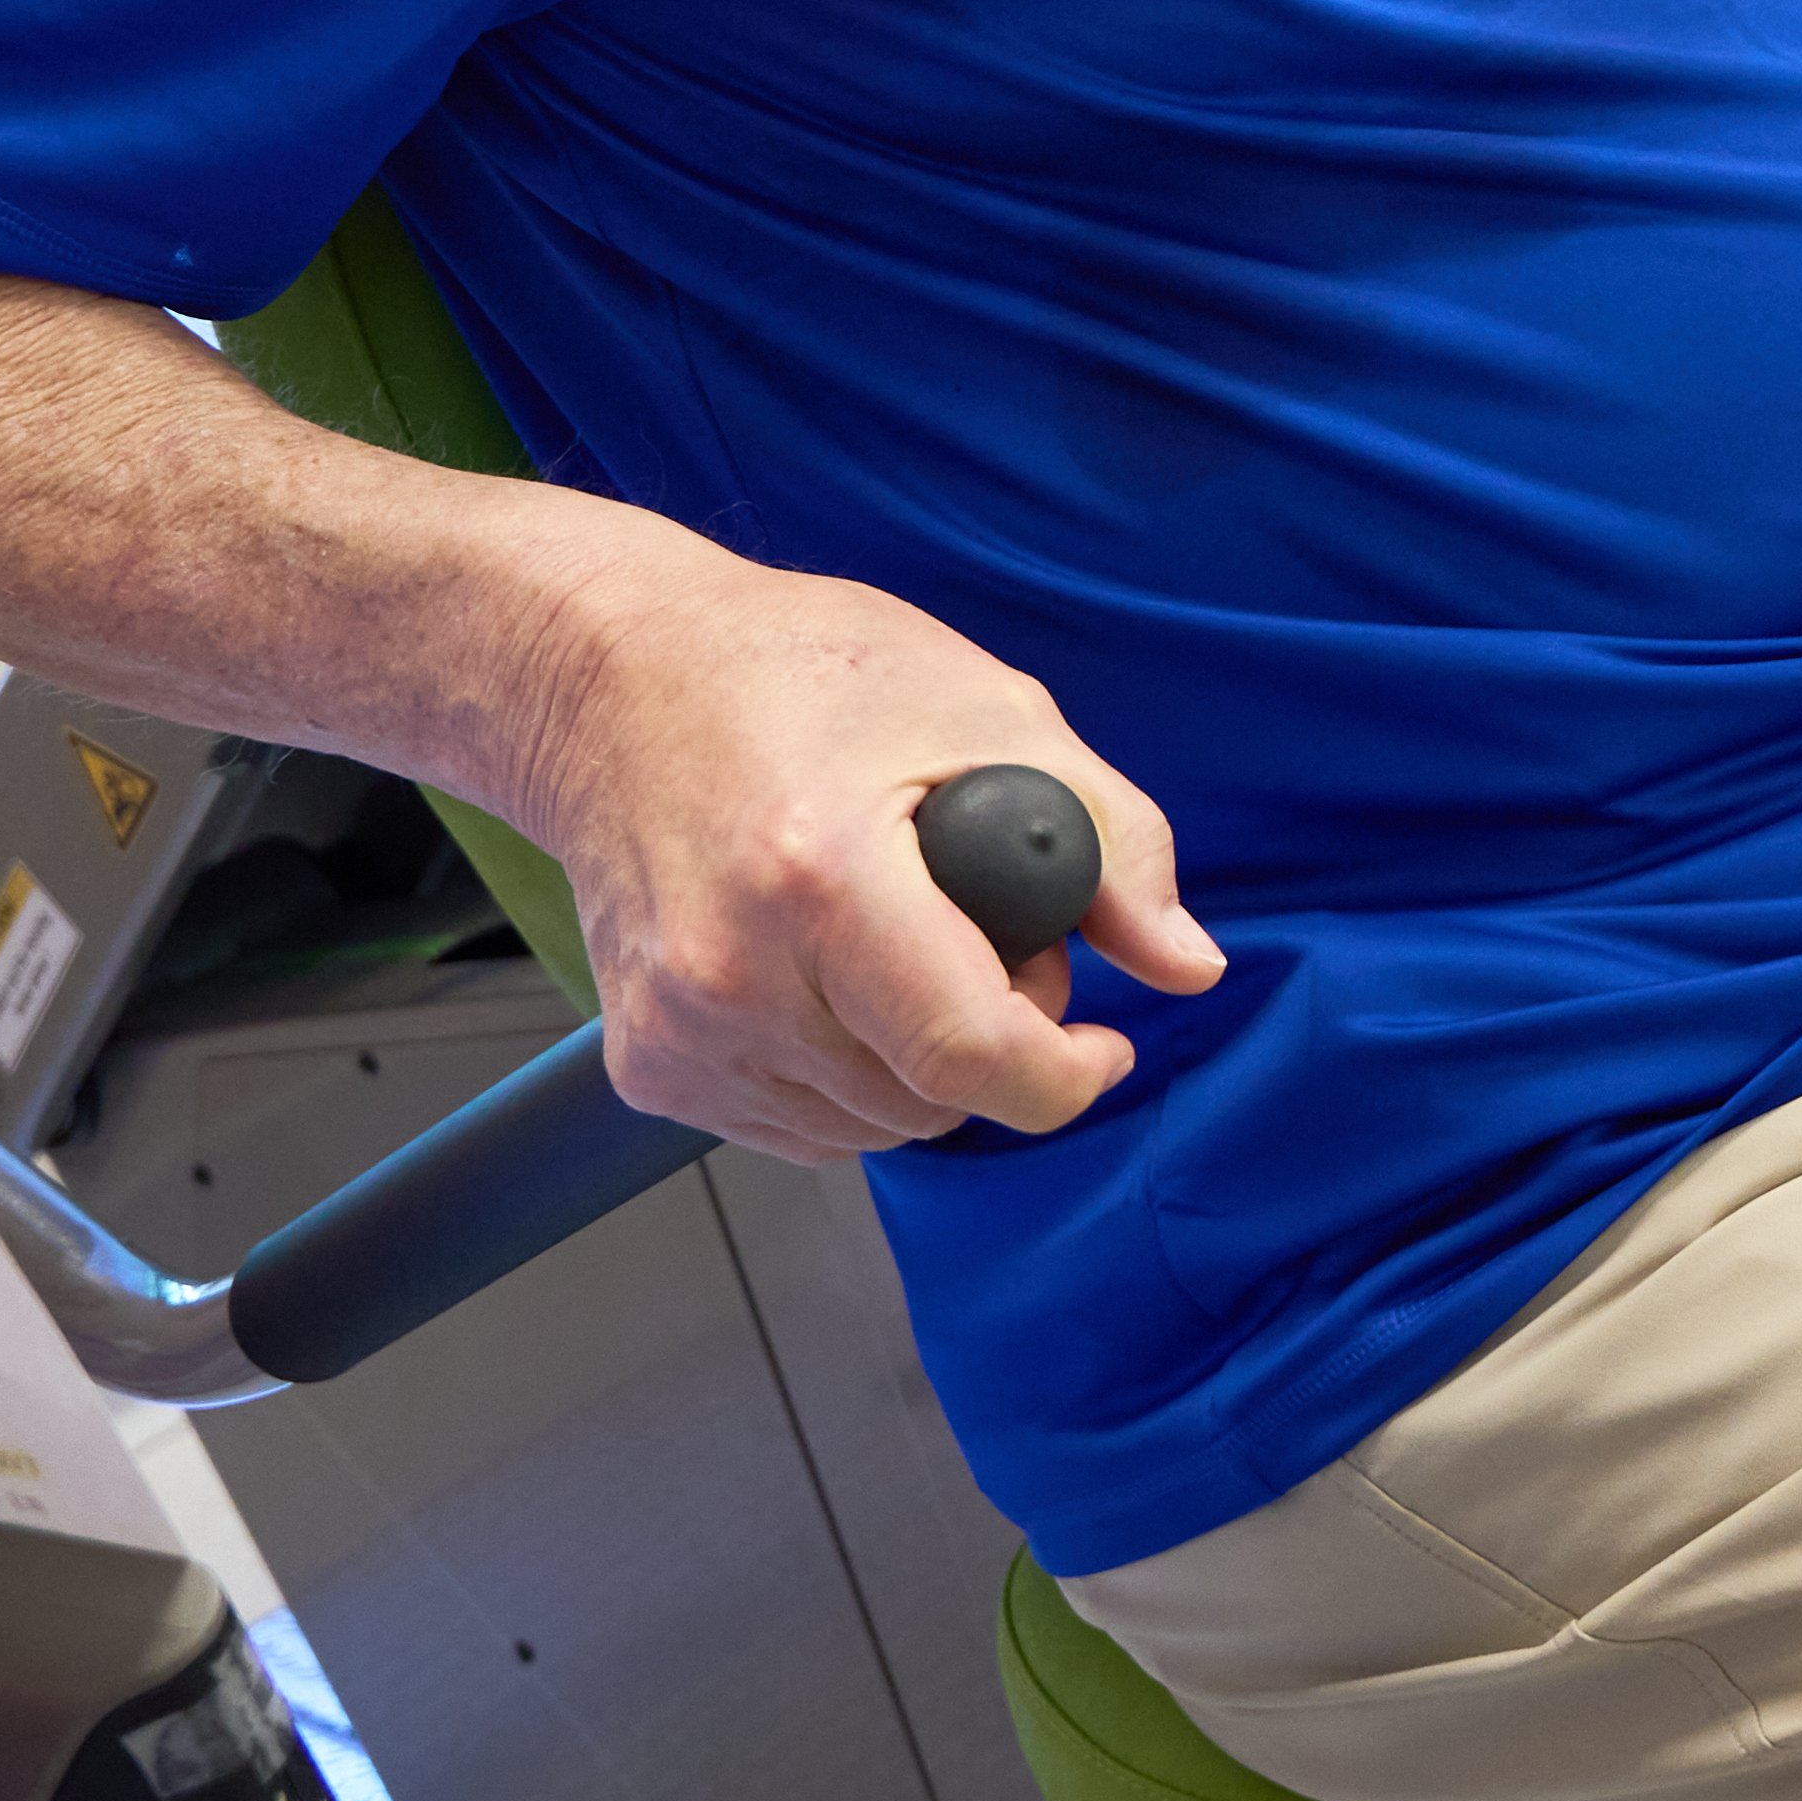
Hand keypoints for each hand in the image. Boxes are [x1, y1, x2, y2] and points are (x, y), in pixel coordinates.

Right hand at [504, 537, 1221, 1161]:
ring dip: (920, 1064)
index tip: (1104, 1045)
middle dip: (995, 1040)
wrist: (609, 679)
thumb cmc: (803, 673)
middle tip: (983, 931)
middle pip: (928, 1101)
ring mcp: (678, 1032)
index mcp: (820, 879)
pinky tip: (835, 976)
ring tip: (902, 938)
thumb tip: (1191, 968)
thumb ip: (1113, 841)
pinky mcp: (647, 1066)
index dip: (1064, 1074)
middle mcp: (731, 975)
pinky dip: (847, 1075)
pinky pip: (797, 1126)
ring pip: (869, 1127)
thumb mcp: (992, 712)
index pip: (965, 1055)